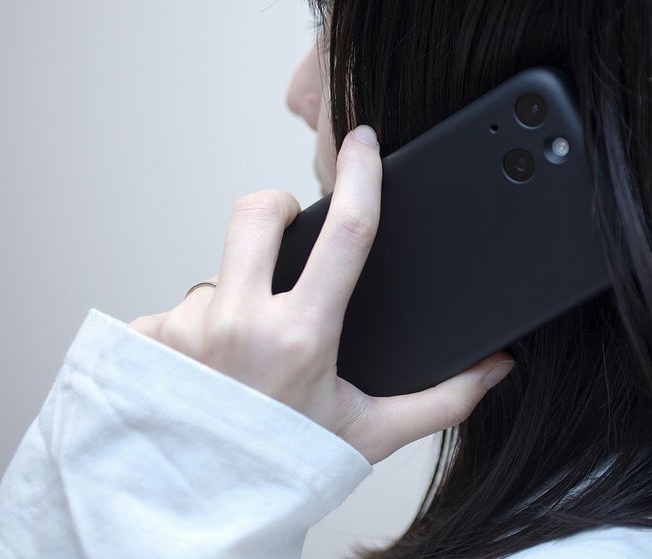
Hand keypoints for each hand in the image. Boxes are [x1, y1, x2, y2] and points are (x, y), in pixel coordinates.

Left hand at [129, 125, 515, 464]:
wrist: (200, 518)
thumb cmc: (285, 470)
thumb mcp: (369, 432)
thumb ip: (442, 399)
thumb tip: (497, 367)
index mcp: (301, 338)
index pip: (345, 232)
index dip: (362, 176)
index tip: (365, 142)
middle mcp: (237, 325)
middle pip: (255, 212)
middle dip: (276, 211)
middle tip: (286, 242)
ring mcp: (184, 329)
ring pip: (218, 272)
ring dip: (237, 297)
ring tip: (245, 353)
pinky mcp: (145, 339)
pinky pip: (179, 309)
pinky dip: (199, 330)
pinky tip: (209, 370)